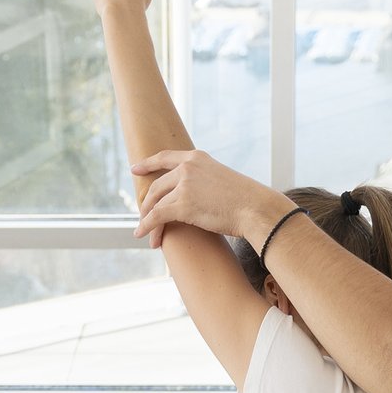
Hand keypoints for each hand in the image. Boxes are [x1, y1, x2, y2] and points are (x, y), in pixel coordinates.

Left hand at [133, 148, 290, 249]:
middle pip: (157, 186)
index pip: (165, 157)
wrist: (256, 208)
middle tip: (143, 216)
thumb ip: (207, 184)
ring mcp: (183, 185)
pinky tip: (142, 235)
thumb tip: (199, 198)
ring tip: (145, 232)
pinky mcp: (181, 205)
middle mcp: (187, 168)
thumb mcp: (224, 182)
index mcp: (198, 158)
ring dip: (148, 220)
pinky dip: (147, 227)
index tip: (135, 169)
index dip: (147, 163)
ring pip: (155, 203)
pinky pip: (156, 217)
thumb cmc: (248, 201)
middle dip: (147, 203)